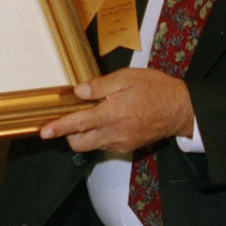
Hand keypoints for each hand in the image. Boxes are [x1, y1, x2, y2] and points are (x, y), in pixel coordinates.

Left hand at [38, 69, 193, 154]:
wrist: (181, 109)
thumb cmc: (156, 89)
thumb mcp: (128, 78)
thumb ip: (101, 86)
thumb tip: (78, 92)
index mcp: (112, 113)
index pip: (77, 124)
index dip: (58, 128)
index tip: (44, 131)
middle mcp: (115, 132)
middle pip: (79, 143)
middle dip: (68, 134)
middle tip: (69, 118)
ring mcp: (121, 142)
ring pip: (91, 145)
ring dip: (84, 135)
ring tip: (91, 116)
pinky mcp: (127, 147)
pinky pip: (105, 145)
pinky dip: (99, 136)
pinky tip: (107, 121)